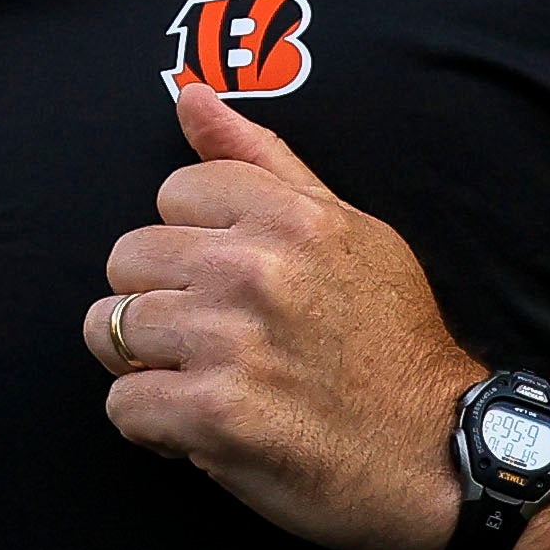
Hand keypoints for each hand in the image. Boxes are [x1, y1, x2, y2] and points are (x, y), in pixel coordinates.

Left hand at [86, 82, 480, 549]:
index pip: (172, 193)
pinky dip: (152, 426)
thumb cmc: (392, 344)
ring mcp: (232, 341)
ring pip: (108, 330)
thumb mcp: (347, 230)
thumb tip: (188, 93)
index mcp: (291, 217)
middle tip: (211, 341)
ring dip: (146, 365)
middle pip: (127, 258)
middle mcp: (256, 269)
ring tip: (204, 383)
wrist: (440, 457)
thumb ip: (261, 157)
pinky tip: (202, 431)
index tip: (231, 284)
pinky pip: (123, 404)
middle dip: (157, 302)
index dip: (193, 246)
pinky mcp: (214, 415)